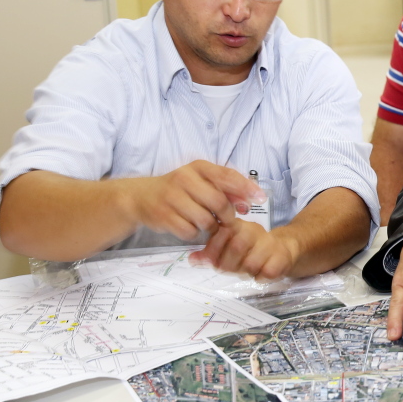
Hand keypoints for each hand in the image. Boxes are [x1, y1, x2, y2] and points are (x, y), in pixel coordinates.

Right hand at [123, 160, 264, 241]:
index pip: (227, 176)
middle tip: (228, 220)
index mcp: (198, 167)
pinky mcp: (163, 216)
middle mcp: (184, 179)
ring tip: (206, 222)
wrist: (142, 197)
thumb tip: (251, 200)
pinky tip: (190, 226)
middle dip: (228, 215)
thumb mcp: (201, 181)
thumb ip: (227, 188)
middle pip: (219, 202)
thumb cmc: (180, 189)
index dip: (246, 188)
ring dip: (211, 226)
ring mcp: (172, 198)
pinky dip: (195, 233)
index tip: (260, 199)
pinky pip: (190, 232)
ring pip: (206, 220)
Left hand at [191, 218, 298, 279]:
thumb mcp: (227, 247)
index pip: (222, 232)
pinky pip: (265, 273)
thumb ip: (209, 253)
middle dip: (228, 265)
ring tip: (245, 271)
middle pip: (236, 248)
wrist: (283, 248)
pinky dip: (259, 278)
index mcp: (238, 225)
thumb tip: (192, 260)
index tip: (212, 260)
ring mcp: (270, 244)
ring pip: (251, 264)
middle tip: (229, 270)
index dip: (213, 250)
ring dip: (245, 273)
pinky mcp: (282, 258)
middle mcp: (255, 230)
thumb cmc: (250, 249)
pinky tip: (259, 274)